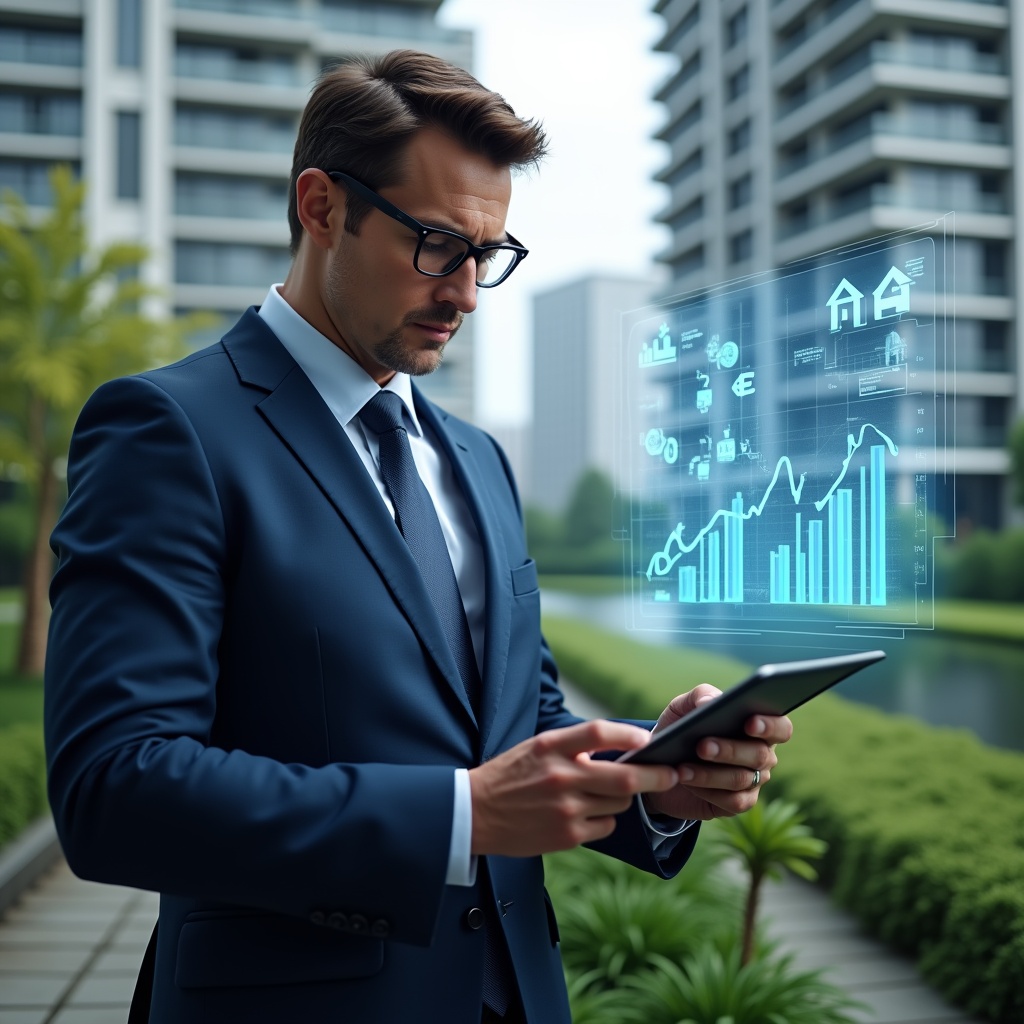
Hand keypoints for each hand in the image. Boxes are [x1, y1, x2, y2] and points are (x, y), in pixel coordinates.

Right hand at [469, 720, 678, 856]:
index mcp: (550, 747)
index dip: (629, 734)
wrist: (475, 813)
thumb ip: (573, 746)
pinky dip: (605, 819)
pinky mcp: (567, 836)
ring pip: (618, 803)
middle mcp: (560, 776)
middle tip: (671, 773)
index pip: (598, 733)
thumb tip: (619, 747)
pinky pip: (606, 826)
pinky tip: (587, 814)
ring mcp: (565, 809)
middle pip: (624, 776)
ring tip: (608, 793)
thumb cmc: (510, 776)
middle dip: (655, 776)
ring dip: (623, 798)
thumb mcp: (536, 748)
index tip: (648, 739)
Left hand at [642, 685, 793, 820]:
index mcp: (758, 726)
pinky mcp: (740, 803)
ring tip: (682, 768)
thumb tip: (710, 702)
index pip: (781, 727)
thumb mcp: (684, 707)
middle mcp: (763, 754)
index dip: (770, 725)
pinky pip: (733, 801)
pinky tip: (687, 781)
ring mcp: (754, 780)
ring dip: (709, 773)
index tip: (749, 722)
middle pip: (759, 754)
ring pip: (741, 779)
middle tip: (702, 746)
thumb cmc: (681, 728)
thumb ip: (700, 695)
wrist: (662, 764)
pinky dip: (708, 791)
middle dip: (729, 750)